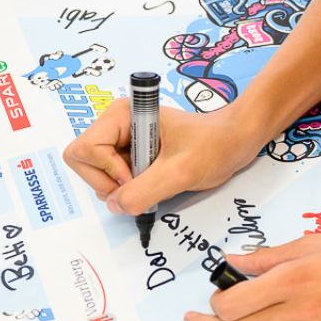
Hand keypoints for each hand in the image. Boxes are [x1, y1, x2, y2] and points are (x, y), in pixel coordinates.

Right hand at [63, 99, 267, 214]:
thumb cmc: (215, 145)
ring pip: (98, 175)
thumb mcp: (181, 171)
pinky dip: (131, 188)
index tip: (138, 176)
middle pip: (83, 163)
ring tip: (155, 179)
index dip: (108, 171)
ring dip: (122, 187)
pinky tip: (156, 180)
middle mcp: (116, 125)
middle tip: (143, 182)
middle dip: (109, 182)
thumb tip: (115, 205)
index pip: (85, 150)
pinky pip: (115, 179)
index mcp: (122, 115)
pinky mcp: (132, 154)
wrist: (237, 141)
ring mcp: (122, 140)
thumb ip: (144, 190)